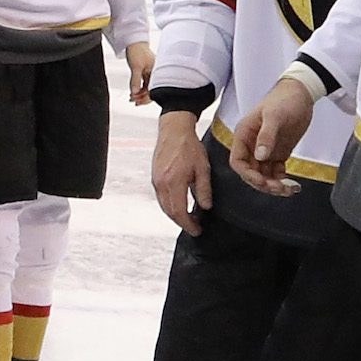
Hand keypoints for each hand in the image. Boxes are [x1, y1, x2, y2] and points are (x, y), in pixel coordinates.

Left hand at [124, 40, 157, 106]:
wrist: (134, 42)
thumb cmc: (137, 51)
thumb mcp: (135, 67)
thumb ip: (135, 81)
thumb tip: (134, 93)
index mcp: (157, 72)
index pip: (154, 90)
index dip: (145, 98)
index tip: (137, 102)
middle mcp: (157, 74)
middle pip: (152, 90)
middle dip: (142, 97)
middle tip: (133, 102)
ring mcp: (152, 73)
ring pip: (149, 87)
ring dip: (140, 94)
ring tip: (132, 98)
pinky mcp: (148, 72)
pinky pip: (146, 83)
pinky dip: (140, 88)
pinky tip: (134, 92)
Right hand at [151, 108, 212, 232]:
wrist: (173, 130)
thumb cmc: (189, 146)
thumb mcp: (203, 168)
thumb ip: (204, 189)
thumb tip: (205, 207)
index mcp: (174, 182)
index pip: (179, 212)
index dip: (188, 224)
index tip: (197, 230)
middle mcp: (161, 184)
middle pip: (169, 212)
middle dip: (182, 223)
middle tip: (194, 227)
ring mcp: (156, 181)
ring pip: (164, 206)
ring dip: (175, 215)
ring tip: (189, 218)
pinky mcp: (154, 178)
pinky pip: (161, 198)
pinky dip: (170, 206)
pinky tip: (180, 205)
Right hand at [229, 77, 316, 196]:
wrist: (301, 94)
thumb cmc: (284, 100)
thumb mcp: (274, 116)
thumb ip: (266, 137)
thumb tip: (260, 156)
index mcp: (244, 136)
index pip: (238, 161)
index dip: (247, 174)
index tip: (262, 181)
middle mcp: (252, 146)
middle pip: (251, 172)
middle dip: (263, 183)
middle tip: (280, 188)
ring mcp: (265, 150)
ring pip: (264, 175)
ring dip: (274, 185)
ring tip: (289, 189)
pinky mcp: (278, 153)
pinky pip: (276, 172)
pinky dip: (282, 180)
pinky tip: (293, 184)